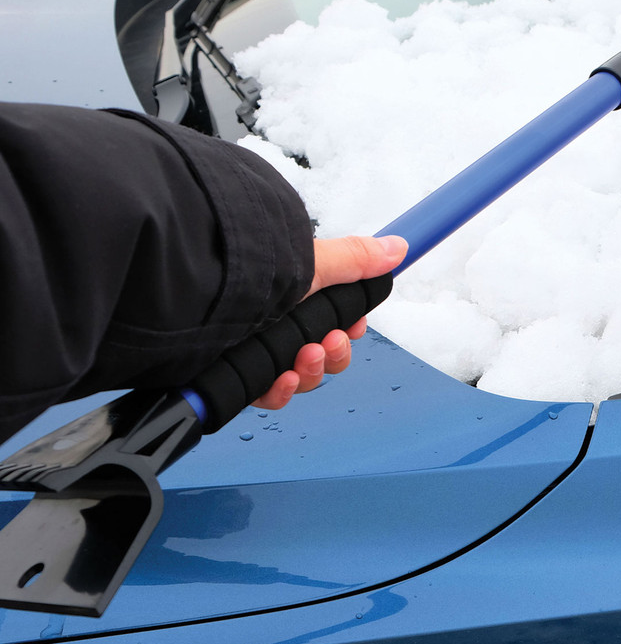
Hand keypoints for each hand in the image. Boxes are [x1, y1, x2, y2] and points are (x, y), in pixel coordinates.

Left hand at [252, 234, 406, 410]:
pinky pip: (268, 396)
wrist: (199, 296)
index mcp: (295, 296)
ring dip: (311, 371)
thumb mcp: (314, 263)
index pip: (333, 321)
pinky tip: (280, 380)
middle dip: (334, 352)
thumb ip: (357, 260)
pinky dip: (279, 391)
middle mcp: (275, 322)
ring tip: (305, 356)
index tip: (353, 324)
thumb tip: (397, 248)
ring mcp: (256, 350)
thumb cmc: (251, 273)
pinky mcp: (236, 376)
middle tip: (330, 341)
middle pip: (321, 354)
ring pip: (300, 377)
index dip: (348, 328)